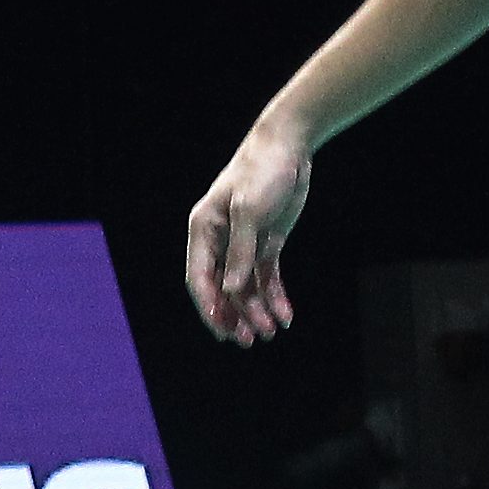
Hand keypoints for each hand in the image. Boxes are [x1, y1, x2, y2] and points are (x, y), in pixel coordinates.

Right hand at [185, 126, 311, 345]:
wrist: (289, 148)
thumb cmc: (262, 172)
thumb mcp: (250, 210)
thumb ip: (241, 251)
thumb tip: (232, 290)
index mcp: (204, 230)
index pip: (199, 277)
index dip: (209, 305)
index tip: (222, 329)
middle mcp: (219, 240)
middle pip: (220, 288)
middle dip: (233, 316)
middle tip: (248, 340)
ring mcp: (243, 243)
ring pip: (244, 287)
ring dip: (255, 310)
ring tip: (271, 332)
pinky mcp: (265, 242)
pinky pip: (266, 277)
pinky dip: (274, 297)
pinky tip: (285, 315)